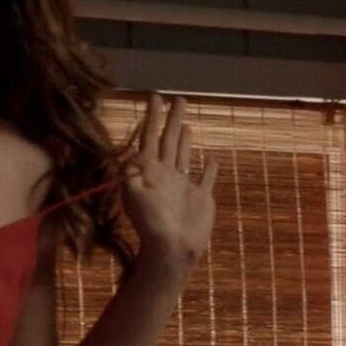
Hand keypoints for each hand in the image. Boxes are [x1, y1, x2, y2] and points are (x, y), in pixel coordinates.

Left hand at [121, 93, 218, 275]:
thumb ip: (132, 169)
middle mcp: (165, 174)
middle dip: (171, 119)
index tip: (155, 96)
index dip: (152, 116)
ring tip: (186, 123)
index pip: (150, 136)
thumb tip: (132, 149)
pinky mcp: (199, 197)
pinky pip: (205, 178)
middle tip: (177, 99)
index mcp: (150, 171)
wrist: (171, 249)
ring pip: (184, 154)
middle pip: (168, 140)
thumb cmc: (150, 223)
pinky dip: (210, 167)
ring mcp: (182, 185)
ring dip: (185, 138)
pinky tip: (212, 157)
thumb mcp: (133, 192)